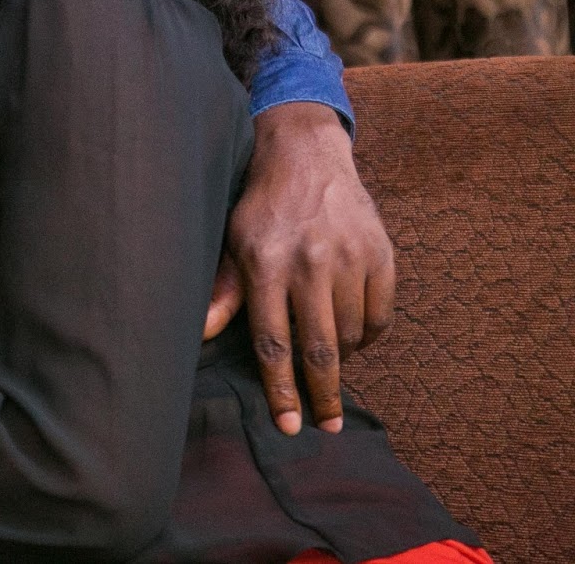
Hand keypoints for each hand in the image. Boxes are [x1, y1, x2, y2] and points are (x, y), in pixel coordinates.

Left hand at [203, 101, 394, 434]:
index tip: (290, 425)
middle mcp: (310, 263)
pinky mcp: (381, 253)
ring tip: (327, 366)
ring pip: (351, 335)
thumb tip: (199, 335)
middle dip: (322, 395)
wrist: (305, 154)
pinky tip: (353, 338)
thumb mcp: (231, 242)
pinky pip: (380, 314)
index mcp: (266, 264)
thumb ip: (224, 291)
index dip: (281, 389)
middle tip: (325, 426)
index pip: (273, 342)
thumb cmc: (259, 205)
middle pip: (319, 349)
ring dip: (341, 360)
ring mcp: (350, 257)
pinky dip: (368, 334)